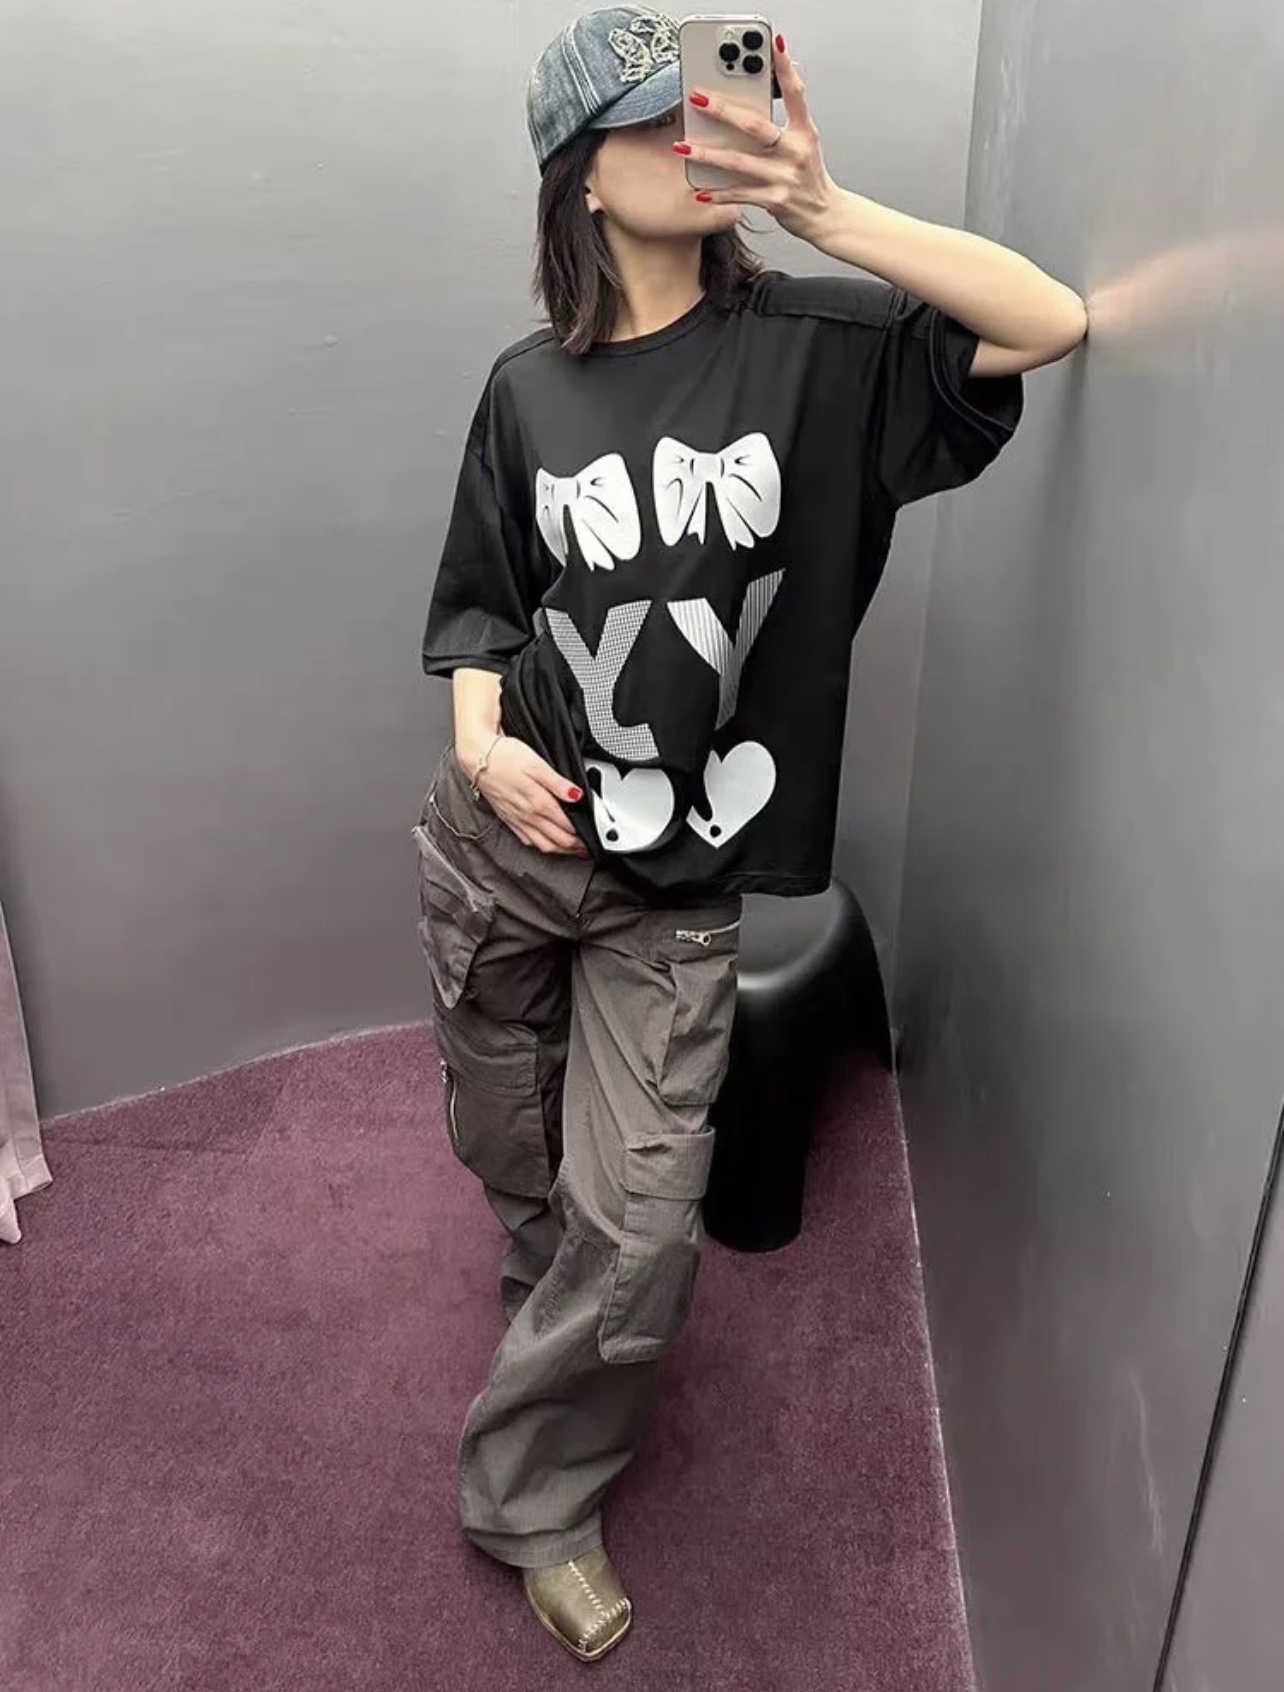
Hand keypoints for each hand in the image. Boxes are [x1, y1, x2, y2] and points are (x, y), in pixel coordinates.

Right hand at [459, 736, 589, 856]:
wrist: (477, 757)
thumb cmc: (504, 756)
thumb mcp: (537, 764)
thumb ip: (558, 783)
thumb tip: (577, 795)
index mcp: (538, 802)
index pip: (566, 826)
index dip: (582, 834)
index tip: (593, 835)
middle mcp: (528, 815)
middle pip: (557, 840)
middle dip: (575, 847)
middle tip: (587, 848)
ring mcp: (517, 819)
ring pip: (543, 845)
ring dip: (560, 850)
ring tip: (573, 850)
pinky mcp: (508, 819)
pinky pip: (527, 840)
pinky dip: (540, 846)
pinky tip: (545, 843)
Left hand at [676, 37, 840, 242]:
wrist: (825, 215)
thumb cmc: (810, 177)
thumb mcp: (805, 143)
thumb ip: (784, 122)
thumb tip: (753, 102)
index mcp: (804, 132)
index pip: (795, 93)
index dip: (785, 68)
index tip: (774, 45)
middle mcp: (795, 151)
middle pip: (755, 125)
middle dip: (723, 110)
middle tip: (699, 99)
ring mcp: (784, 176)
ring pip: (739, 161)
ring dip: (707, 155)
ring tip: (684, 148)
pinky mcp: (775, 200)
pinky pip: (740, 194)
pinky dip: (719, 194)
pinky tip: (701, 191)